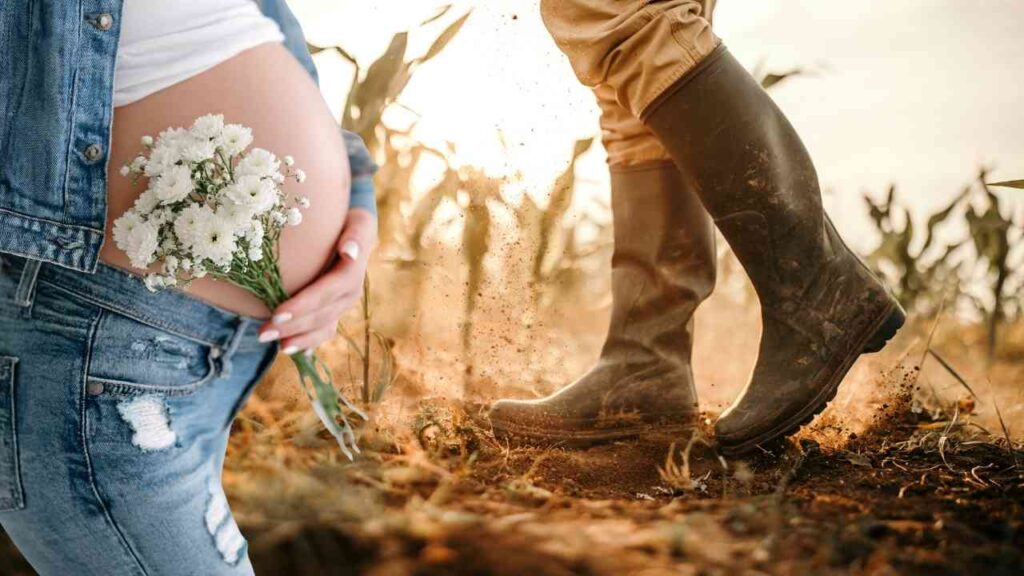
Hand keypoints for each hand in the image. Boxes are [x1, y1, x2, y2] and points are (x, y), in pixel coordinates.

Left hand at [257, 208, 376, 353]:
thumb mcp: (358, 222)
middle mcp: (350, 293)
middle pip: (321, 314)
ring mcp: (343, 304)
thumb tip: (349, 251)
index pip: (327, 292)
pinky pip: (324, 330)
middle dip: (292, 326)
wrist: (355, 231)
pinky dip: (308, 342)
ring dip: (298, 338)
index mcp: (352, 273)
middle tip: (262, 333)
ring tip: (272, 344)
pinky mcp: (336, 310)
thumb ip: (356, 236)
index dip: (303, 305)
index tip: (276, 313)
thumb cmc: (349, 222)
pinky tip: (291, 350)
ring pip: (322, 326)